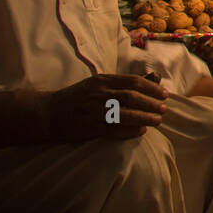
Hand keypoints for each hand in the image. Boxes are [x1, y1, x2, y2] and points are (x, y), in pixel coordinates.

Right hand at [43, 74, 167, 140]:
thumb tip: (148, 83)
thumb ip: (118, 85)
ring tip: (157, 120)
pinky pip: (115, 129)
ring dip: (145, 117)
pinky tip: (141, 131)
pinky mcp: (90, 126)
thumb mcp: (95, 84)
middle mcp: (99, 94)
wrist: (48, 113)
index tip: (164, 94)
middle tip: (164, 109)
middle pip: (132, 97)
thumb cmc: (77, 98)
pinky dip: (130, 130)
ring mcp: (94, 110)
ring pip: (126, 113)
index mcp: (102, 81)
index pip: (132, 81)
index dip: (151, 88)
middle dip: (151, 103)